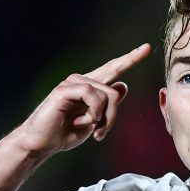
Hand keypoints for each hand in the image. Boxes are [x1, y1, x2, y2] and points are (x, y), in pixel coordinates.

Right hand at [11, 43, 151, 157]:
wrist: (42, 142)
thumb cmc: (65, 133)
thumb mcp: (94, 120)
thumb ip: (108, 105)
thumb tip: (123, 85)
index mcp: (90, 87)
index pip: (113, 69)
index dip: (130, 59)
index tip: (147, 48)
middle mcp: (82, 80)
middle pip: (116, 91)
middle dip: (113, 116)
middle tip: (101, 133)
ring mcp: (72, 83)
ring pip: (108, 95)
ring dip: (103, 118)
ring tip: (87, 127)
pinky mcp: (65, 89)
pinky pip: (93, 96)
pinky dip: (92, 113)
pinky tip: (80, 122)